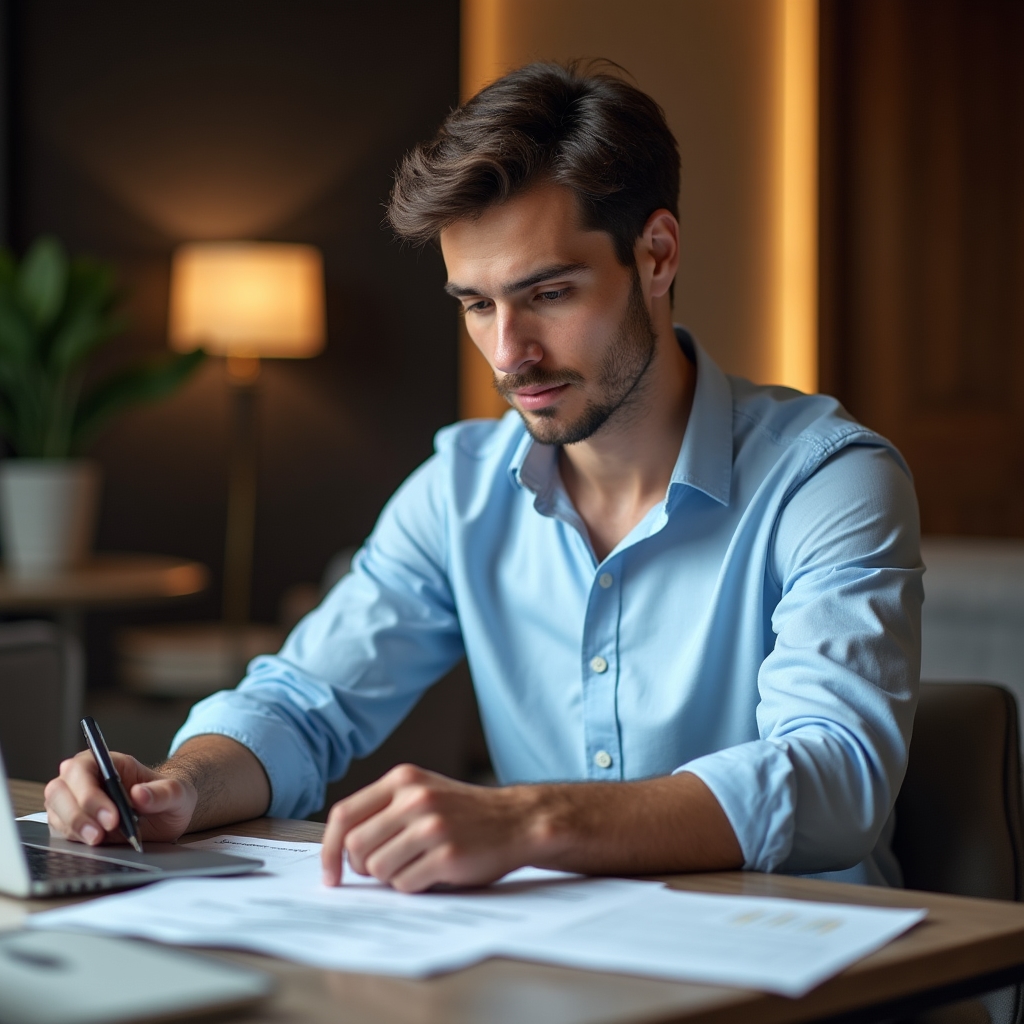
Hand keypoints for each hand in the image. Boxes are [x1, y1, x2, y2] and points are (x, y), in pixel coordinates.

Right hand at [44, 750, 197, 845]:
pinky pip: (60, 830)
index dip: (90, 793)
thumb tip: (140, 794)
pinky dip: (73, 838)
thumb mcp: (177, 793)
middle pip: (60, 790)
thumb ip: (162, 793)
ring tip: (98, 840)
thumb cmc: (169, 796)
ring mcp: (76, 801)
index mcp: (108, 762)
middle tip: (101, 833)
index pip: (82, 769)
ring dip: (74, 828)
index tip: (111, 816)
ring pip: (57, 811)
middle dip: (78, 814)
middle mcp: (86, 778)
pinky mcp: (73, 823)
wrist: (168, 815)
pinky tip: (93, 843)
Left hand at [321, 764, 534, 892]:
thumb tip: (339, 849)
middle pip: (356, 847)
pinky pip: (405, 884)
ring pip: (378, 869)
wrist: (517, 820)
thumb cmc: (464, 813)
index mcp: (403, 779)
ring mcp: (431, 826)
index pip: (344, 815)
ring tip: (417, 865)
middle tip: (383, 870)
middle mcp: (414, 798)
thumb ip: (384, 810)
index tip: (330, 873)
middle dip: (362, 868)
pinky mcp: (446, 855)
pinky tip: (434, 872)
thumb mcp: (423, 792)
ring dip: (392, 877)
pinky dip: (413, 886)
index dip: (328, 849)